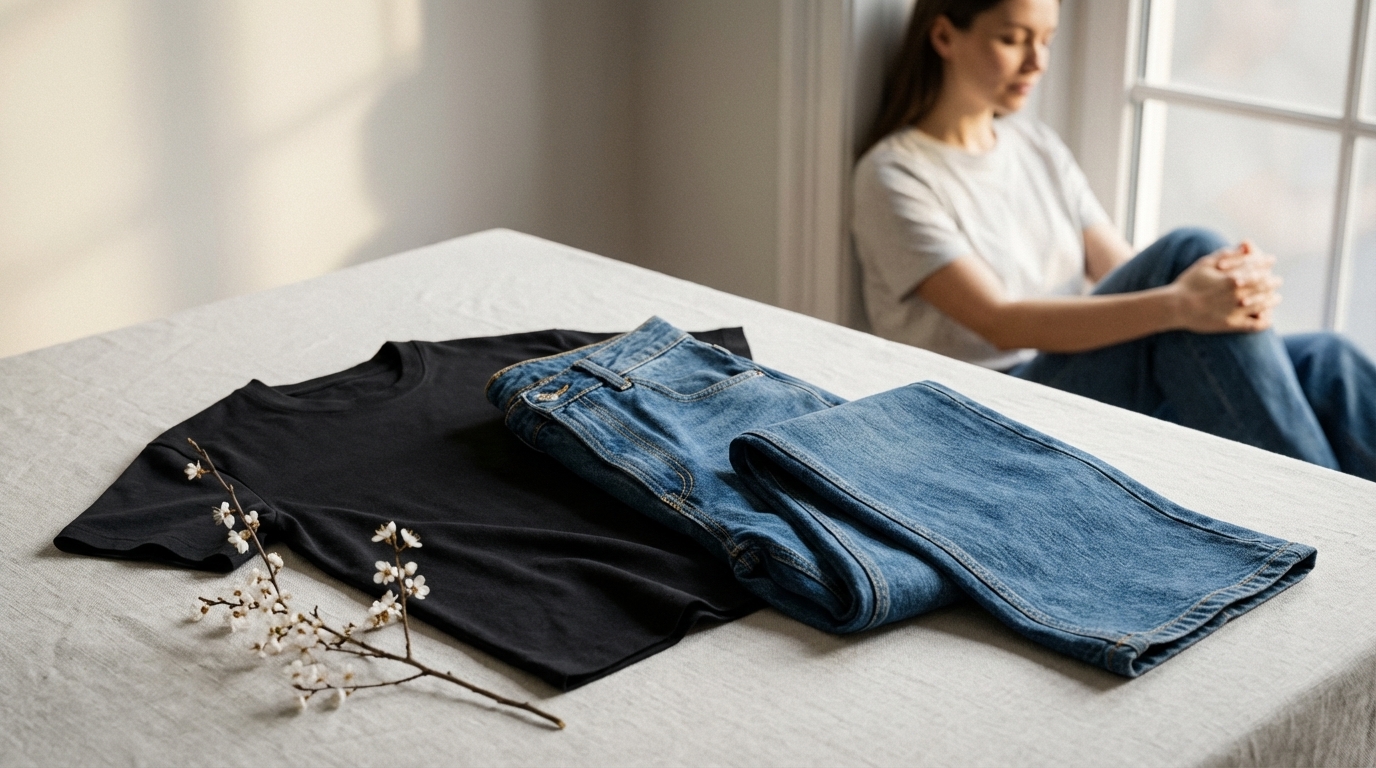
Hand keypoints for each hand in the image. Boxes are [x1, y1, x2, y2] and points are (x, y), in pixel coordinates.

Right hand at [1168, 241, 1282, 332]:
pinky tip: (1267, 318)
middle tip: (1278, 280)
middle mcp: (1239, 294)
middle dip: (1273, 282)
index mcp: (1233, 278)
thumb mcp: (1205, 263)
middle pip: (1264, 286)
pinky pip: (1254, 325)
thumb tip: (1244, 246)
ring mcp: (1237, 310)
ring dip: (1272, 300)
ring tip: (1276, 298)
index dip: (1266, 262)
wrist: (1176, 307)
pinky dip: (1264, 321)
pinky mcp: (1232, 325)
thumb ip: (1227, 254)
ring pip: (1263, 305)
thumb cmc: (1189, 283)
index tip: (1271, 260)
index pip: (1258, 267)